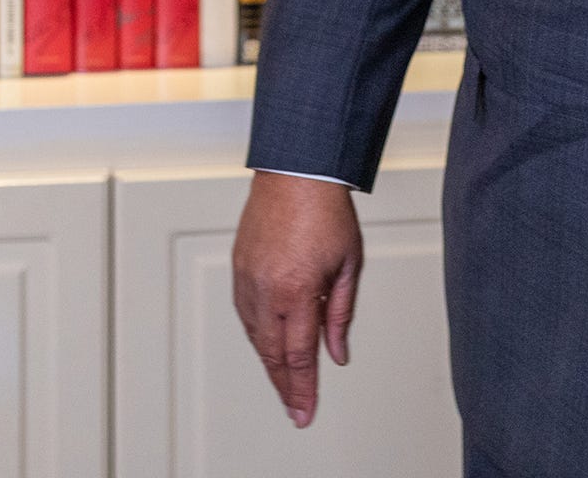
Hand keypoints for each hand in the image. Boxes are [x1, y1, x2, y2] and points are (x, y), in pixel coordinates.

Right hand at [232, 171, 361, 426]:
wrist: (297, 172)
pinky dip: (256, 335)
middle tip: (294, 410)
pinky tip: (267, 345)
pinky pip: (245, 313)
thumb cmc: (326, 212)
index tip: (304, 414)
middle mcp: (267, 289)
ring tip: (284, 384)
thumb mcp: (349, 266)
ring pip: (255, 336)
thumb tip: (337, 354)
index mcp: (298, 291)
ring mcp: (248, 278)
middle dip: (285, 386)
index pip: (300, 356)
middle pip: (273, 354)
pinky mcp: (239, 267)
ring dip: (269, 363)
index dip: (303, 390)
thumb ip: (340, 315)